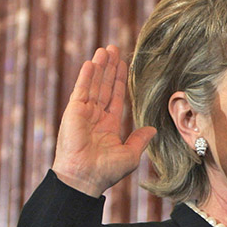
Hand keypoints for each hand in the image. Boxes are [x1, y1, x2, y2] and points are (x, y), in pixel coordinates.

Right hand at [52, 45, 155, 196]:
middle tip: (114, 48)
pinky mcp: (73, 112)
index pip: (115, 97)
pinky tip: (92, 62)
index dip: (119, 81)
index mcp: (108, 126)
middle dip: (110, 68)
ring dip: (100, 66)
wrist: (86, 178)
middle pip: (104, 86)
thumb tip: (152, 129)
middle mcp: (95, 117)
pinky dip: (86, 76)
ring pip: (93, 84)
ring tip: (105, 49)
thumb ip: (140, 139)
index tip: (124, 65)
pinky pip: (81, 90)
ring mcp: (83, 113)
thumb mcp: (130, 154)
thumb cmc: (106, 171)